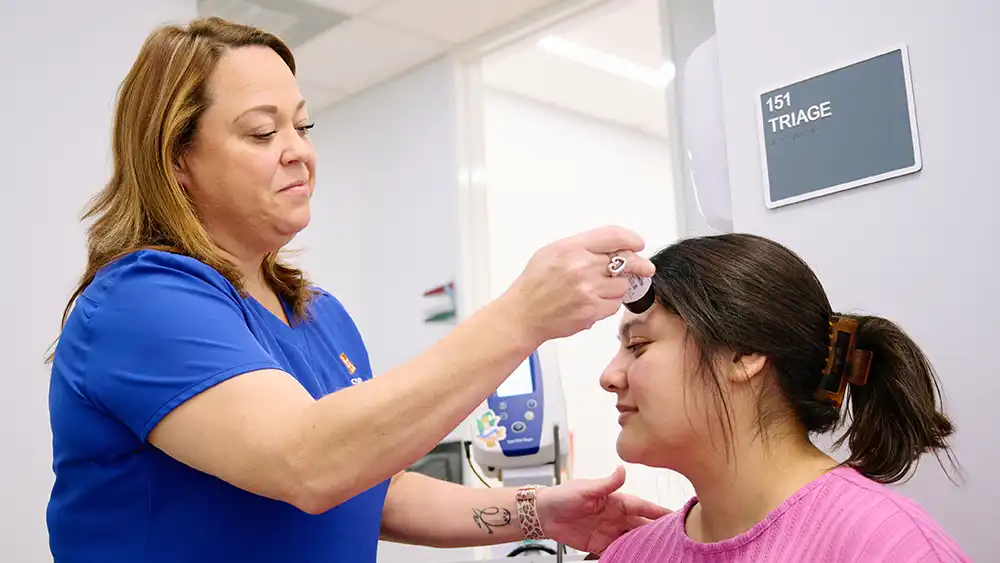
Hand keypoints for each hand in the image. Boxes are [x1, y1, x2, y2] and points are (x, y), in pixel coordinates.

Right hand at [501, 226, 654, 343]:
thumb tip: (614, 246)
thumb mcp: (553, 251)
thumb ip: (583, 246)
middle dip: (639, 265)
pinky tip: (594, 302)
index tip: (638, 245)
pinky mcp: (591, 311)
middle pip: (627, 261)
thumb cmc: (536, 283)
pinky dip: (609, 304)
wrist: (523, 314)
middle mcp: (581, 266)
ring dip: (618, 287)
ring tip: (600, 289)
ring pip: (623, 285)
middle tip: (645, 268)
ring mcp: (588, 289)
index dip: (632, 239)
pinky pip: (615, 305)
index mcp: (572, 247)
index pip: (614, 236)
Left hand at [535, 466, 670, 553]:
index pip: (643, 506)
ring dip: (644, 545)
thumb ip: (607, 483)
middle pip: (641, 525)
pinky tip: (637, 558)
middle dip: (656, 532)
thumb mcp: (585, 488)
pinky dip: (628, 555)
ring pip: (632, 539)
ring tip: (659, 552)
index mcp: (616, 501)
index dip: (659, 511)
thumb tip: (623, 469)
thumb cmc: (562, 496)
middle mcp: (616, 516)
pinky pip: (618, 551)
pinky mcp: (600, 545)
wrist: (543, 514)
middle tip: (673, 539)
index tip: (675, 516)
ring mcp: (609, 531)